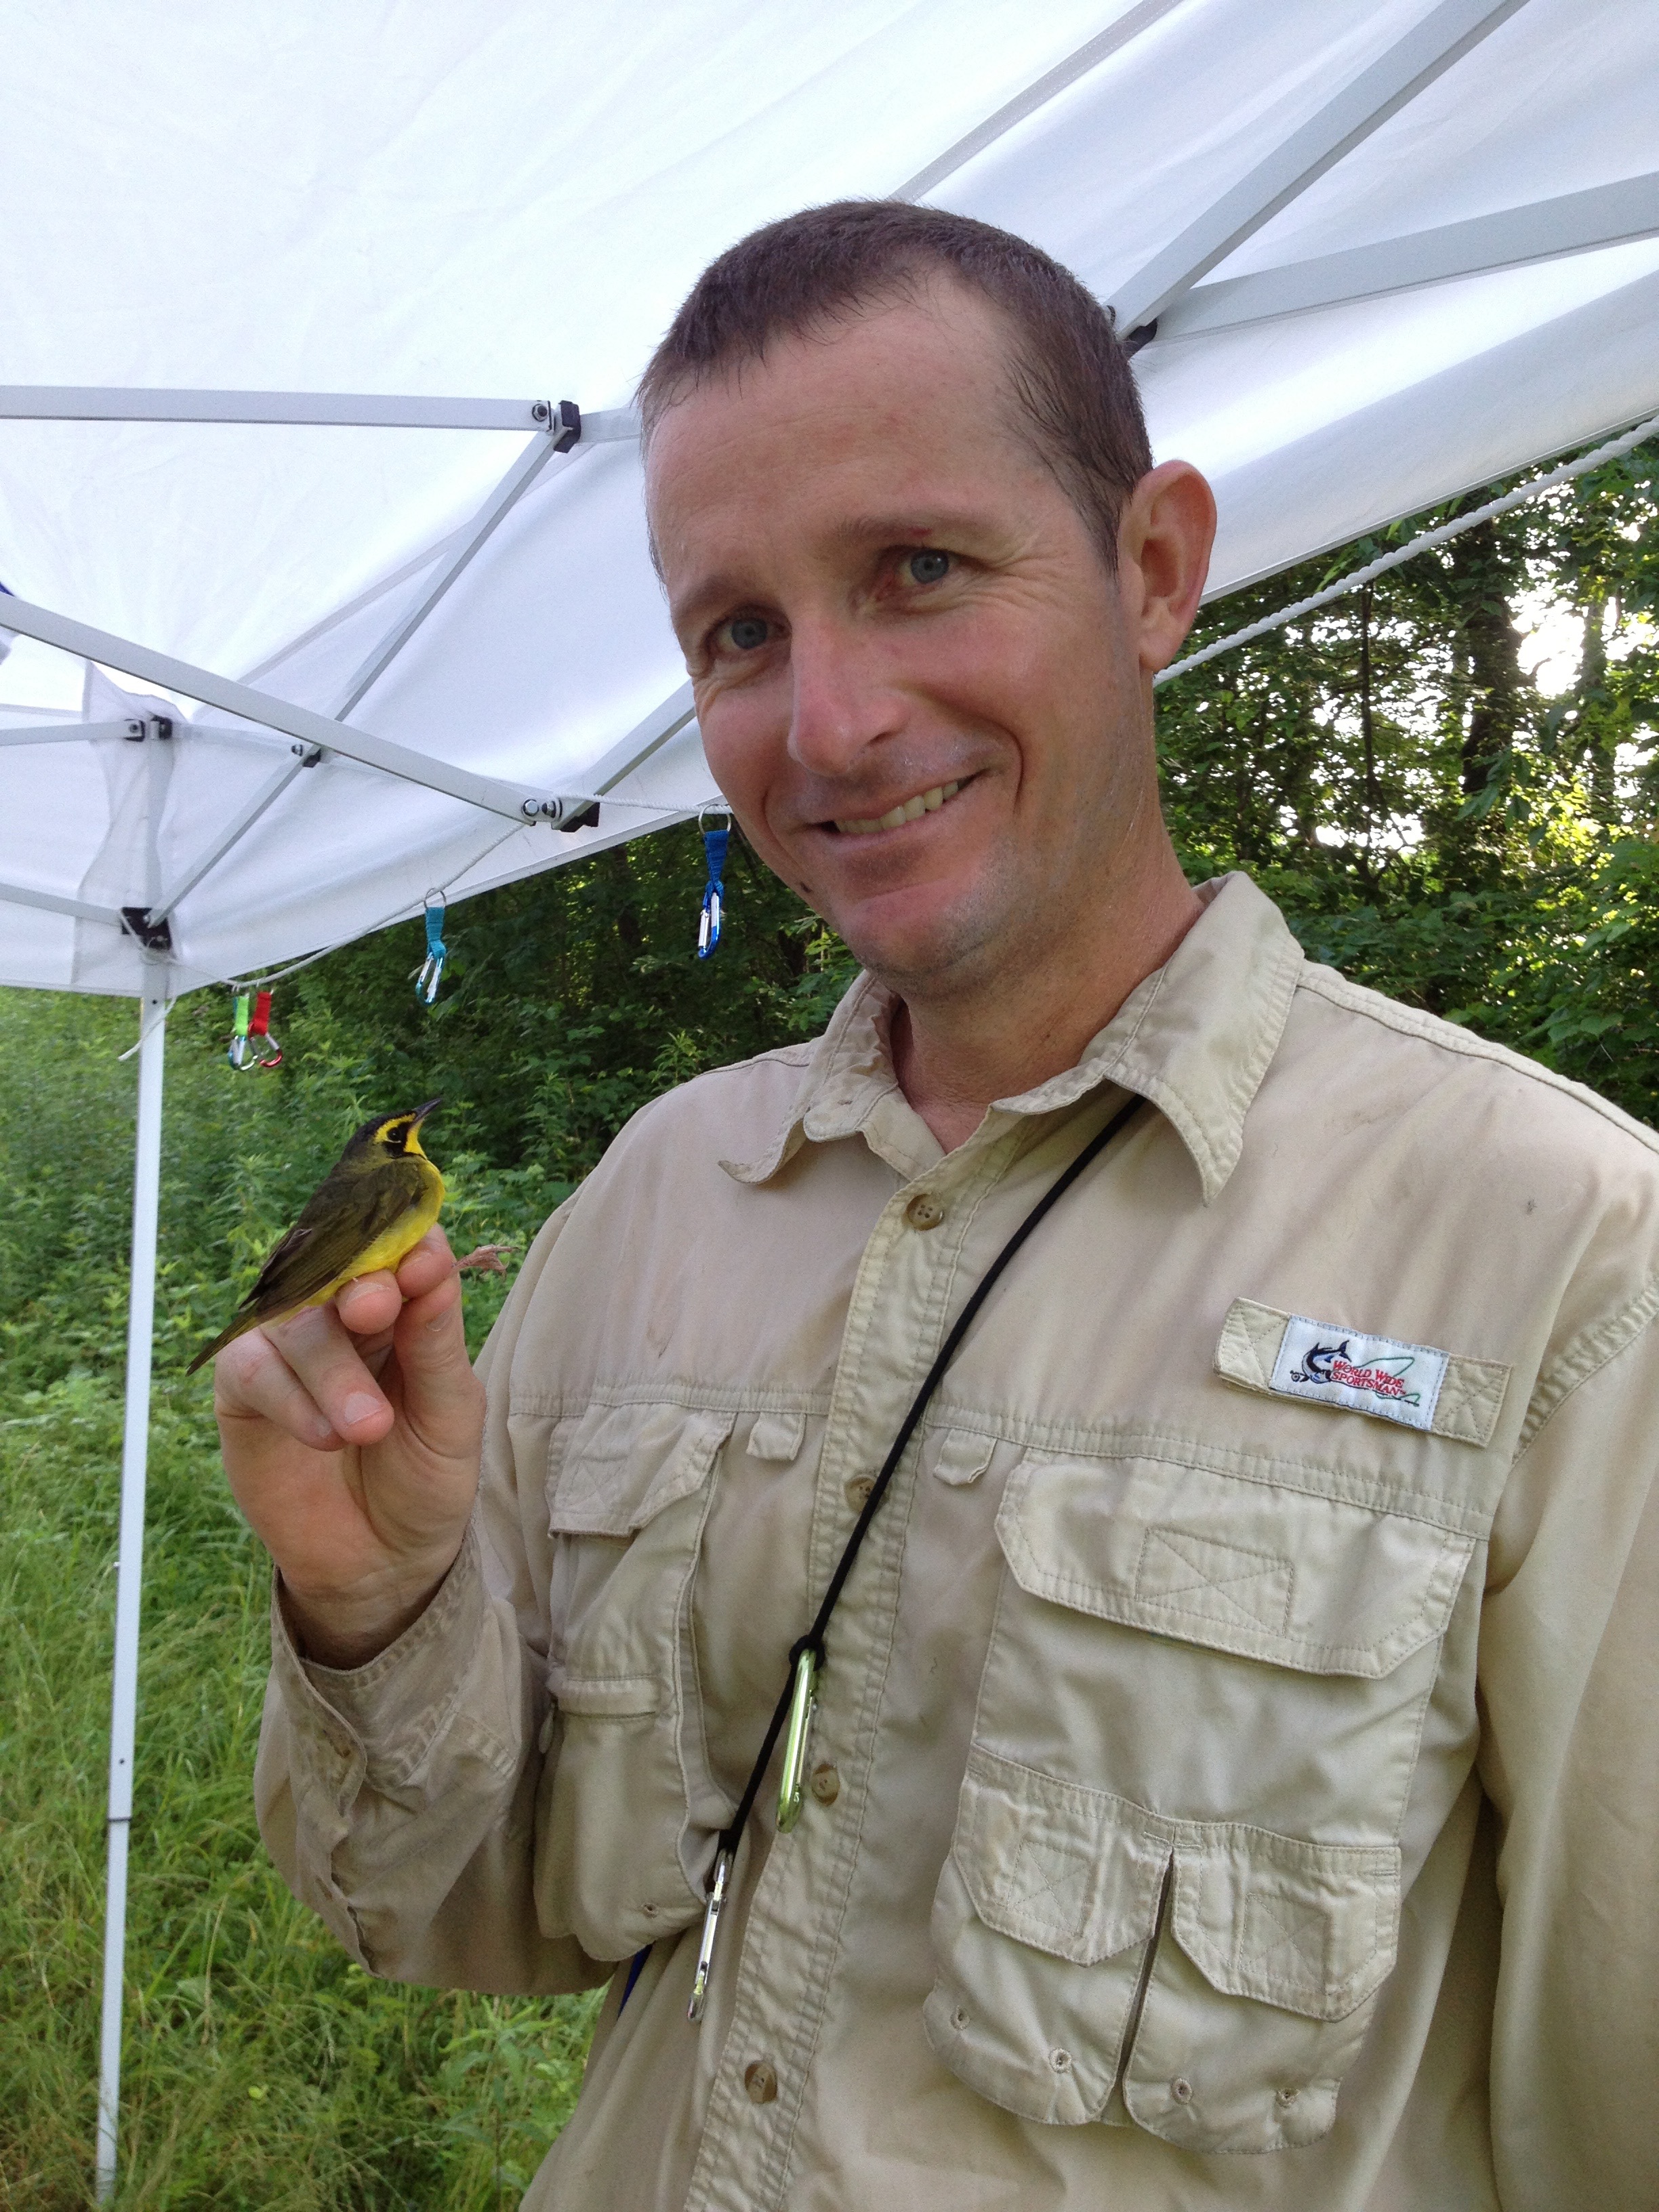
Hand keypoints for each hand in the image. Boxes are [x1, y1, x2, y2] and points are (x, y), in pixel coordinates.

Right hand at [212, 1227, 484, 1667]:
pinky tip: (325, 1437)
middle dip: (357, 1285)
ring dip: (330, 1368)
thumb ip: (436, 1341)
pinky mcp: (244, 1391)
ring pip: (293, 1319)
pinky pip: (252, 1368)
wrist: (385, 1561)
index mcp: (403, 1306)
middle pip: (337, 1271)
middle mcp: (340, 1315)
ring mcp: (289, 1350)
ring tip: (367, 1428)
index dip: (404, 1243)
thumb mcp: (451, 1414)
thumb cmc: (425, 1476)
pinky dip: (289, 1399)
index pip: (398, 1248)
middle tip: (375, 1311)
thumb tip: (432, 1261)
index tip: (422, 1261)